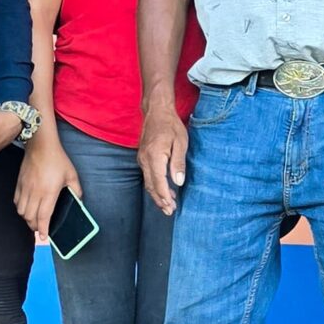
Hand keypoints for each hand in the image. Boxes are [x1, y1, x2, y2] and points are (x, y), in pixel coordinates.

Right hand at [15, 130, 81, 238]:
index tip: (44, 238)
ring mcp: (25, 188)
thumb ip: (76, 190)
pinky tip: (27, 208)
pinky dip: (21, 209)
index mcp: (49, 192)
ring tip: (34, 220)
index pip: (44, 216)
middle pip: (30, 217)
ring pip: (22, 212)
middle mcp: (35, 192)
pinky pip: (16, 202)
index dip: (43, 229)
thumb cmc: (58, 160)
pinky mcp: (19, 184)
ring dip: (27, 219)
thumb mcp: (72, 175)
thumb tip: (78, 202)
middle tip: (41, 229)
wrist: (40, 145)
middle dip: (35, 227)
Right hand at [139, 100, 187, 216]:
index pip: (158, 182)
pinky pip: (147, 176)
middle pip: (150, 185)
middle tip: (170, 211)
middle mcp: (145, 159)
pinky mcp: (143, 157)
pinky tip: (164, 190)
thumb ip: (178, 163)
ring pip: (148, 182)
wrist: (157, 111)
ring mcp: (142, 158)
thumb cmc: (171, 125)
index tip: (171, 207)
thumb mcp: (181, 142)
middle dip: (160, 200)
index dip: (164, 196)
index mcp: (155, 156)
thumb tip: (178, 182)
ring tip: (168, 206)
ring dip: (157, 195)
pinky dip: (155, 185)